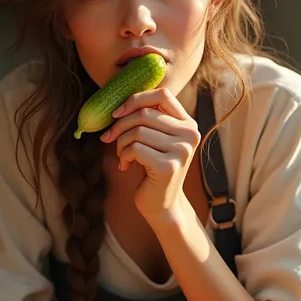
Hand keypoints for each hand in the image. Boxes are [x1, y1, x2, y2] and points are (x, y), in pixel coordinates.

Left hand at [100, 87, 200, 218]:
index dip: (136, 99)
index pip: (162, 95)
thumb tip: (117, 101)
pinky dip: (123, 155)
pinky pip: (135, 148)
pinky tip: (125, 166)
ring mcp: (181, 151)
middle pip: (144, 114)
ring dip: (120, 143)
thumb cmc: (152, 167)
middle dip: (120, 125)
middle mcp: (190, 134)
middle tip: (109, 138)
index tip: (117, 113)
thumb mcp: (154, 139)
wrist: (161, 205)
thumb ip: (148, 118)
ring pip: (138, 131)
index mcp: (188, 123)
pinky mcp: (169, 166)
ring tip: (121, 155)